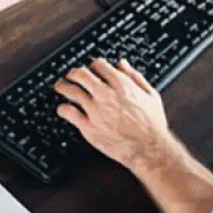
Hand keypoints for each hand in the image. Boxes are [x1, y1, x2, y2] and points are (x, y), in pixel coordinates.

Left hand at [54, 58, 173, 170]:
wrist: (148, 148)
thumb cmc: (152, 124)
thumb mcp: (150, 94)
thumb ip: (135, 76)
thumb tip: (123, 64)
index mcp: (121, 84)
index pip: (99, 65)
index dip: (92, 65)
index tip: (90, 68)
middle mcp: (105, 94)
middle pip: (81, 74)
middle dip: (74, 72)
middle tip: (70, 75)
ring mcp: (95, 110)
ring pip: (71, 91)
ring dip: (63, 86)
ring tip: (60, 86)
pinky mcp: (88, 127)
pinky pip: (69, 113)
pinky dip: (62, 109)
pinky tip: (62, 109)